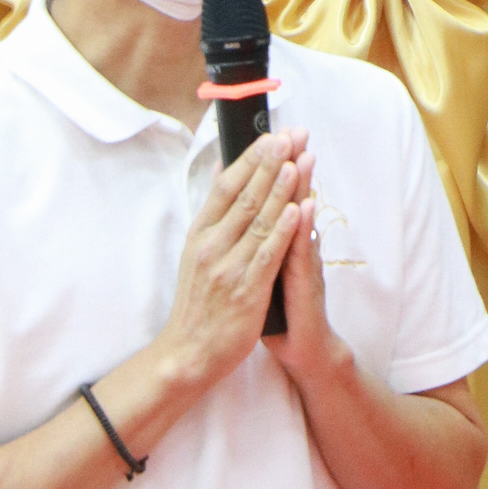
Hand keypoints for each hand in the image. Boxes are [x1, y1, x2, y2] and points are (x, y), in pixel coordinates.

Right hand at [156, 130, 307, 391]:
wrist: (188, 353)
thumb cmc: (198, 303)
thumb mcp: (195, 252)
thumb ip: (212, 212)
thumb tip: (219, 169)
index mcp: (200, 234)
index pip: (225, 187)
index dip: (249, 159)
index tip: (270, 136)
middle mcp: (212, 246)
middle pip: (245, 196)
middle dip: (270, 163)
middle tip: (290, 135)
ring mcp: (229, 267)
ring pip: (259, 220)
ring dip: (281, 188)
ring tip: (297, 160)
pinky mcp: (246, 290)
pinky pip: (268, 254)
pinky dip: (283, 230)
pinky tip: (299, 210)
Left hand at [265, 143, 341, 382]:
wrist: (303, 348)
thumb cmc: (282, 308)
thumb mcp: (266, 268)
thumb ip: (263, 238)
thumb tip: (251, 208)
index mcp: (280, 241)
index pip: (277, 197)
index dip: (275, 167)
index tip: (273, 134)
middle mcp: (295, 247)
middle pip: (292, 199)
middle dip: (291, 165)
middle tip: (296, 132)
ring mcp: (303, 265)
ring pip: (300, 222)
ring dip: (302, 189)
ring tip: (303, 158)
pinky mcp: (306, 287)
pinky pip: (303, 256)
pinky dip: (301, 232)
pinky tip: (303, 210)